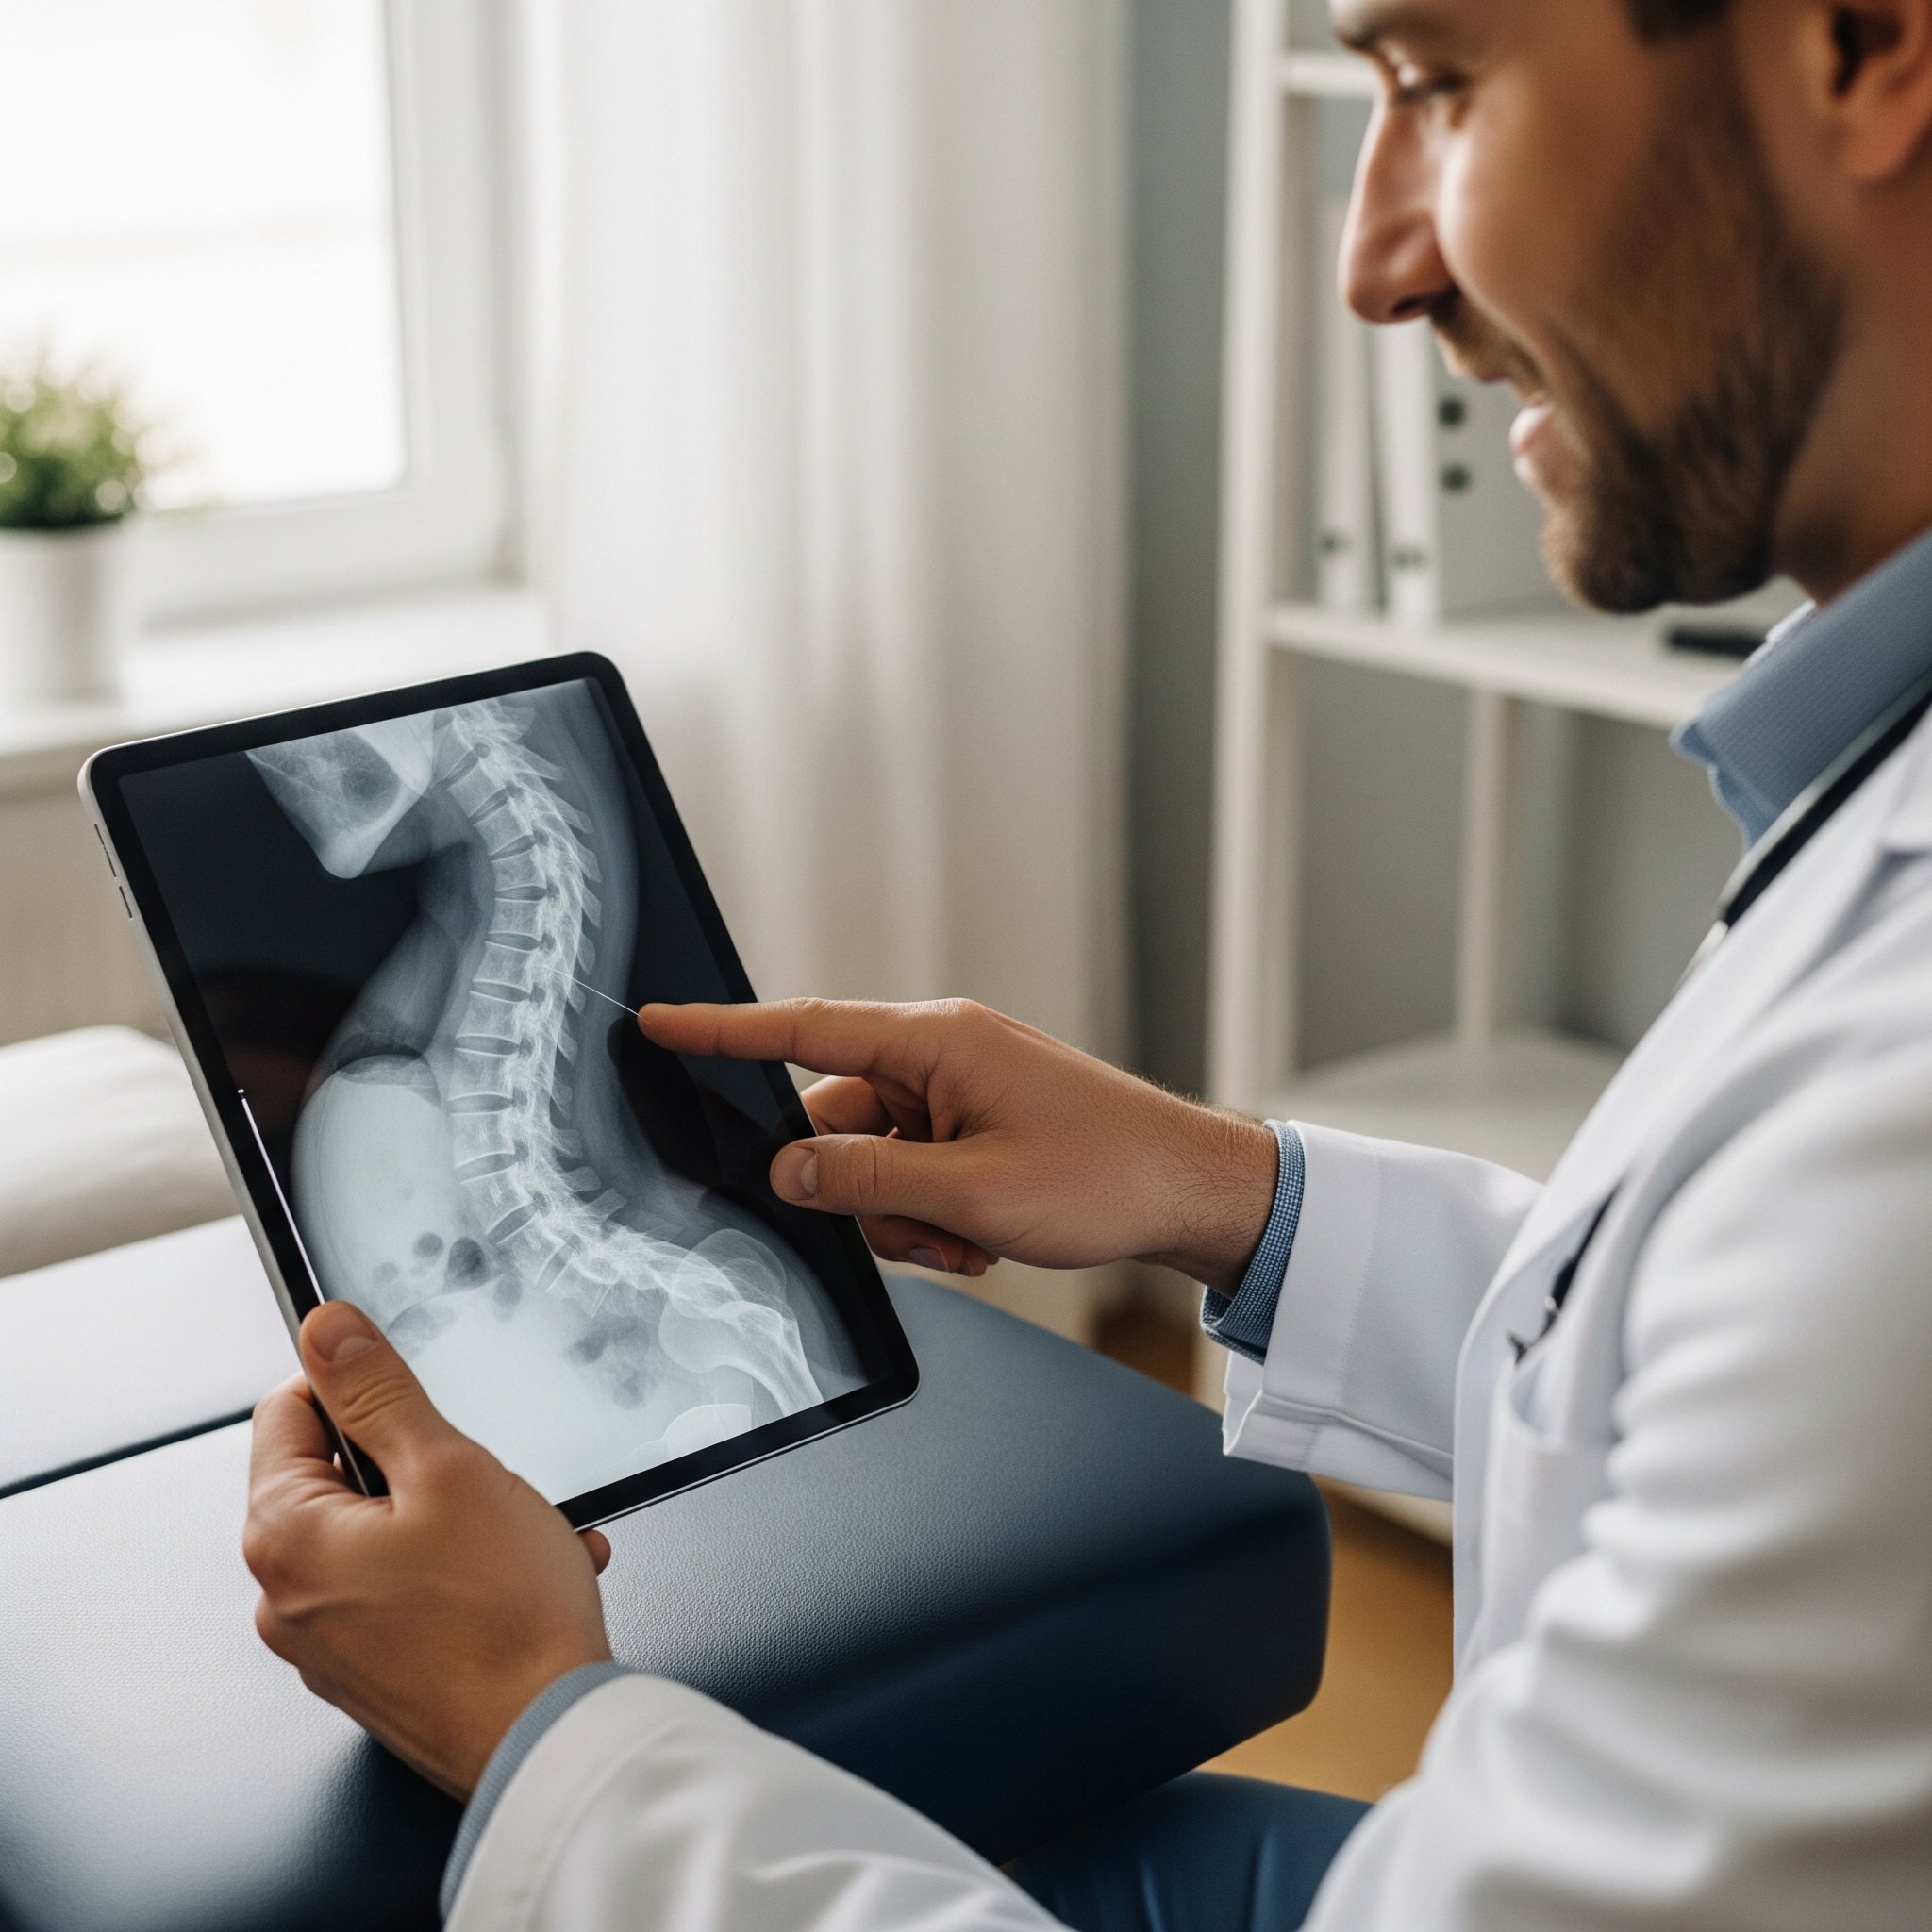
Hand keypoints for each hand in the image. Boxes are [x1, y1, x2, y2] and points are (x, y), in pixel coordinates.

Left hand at [244, 1301, 614, 1799]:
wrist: (549, 1735)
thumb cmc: (503, 1619)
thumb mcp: (448, 1467)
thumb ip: (378, 1391)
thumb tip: (325, 1331)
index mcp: (284, 1535)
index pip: (288, 1408)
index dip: (359, 1384)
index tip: (410, 1390)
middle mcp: (287, 1596)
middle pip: (343, 1474)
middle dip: (423, 1460)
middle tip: (480, 1476)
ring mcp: (330, 1644)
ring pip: (388, 1533)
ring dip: (458, 1516)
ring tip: (523, 1530)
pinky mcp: (376, 1674)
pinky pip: (411, 1591)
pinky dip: (465, 1570)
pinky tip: (529, 1572)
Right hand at [639, 998, 1278, 1292]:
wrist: (1196, 1191)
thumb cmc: (1106, 1174)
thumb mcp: (972, 1193)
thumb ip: (865, 1181)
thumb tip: (785, 1170)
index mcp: (935, 1042)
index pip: (802, 1031)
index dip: (721, 1031)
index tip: (657, 1022)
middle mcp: (941, 1057)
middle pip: (836, 1121)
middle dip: (860, 1192)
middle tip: (926, 1234)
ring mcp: (962, 1094)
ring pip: (874, 1162)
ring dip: (906, 1217)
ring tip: (972, 1242)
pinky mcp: (979, 1128)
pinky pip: (915, 1175)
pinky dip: (935, 1217)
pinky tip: (985, 1242)